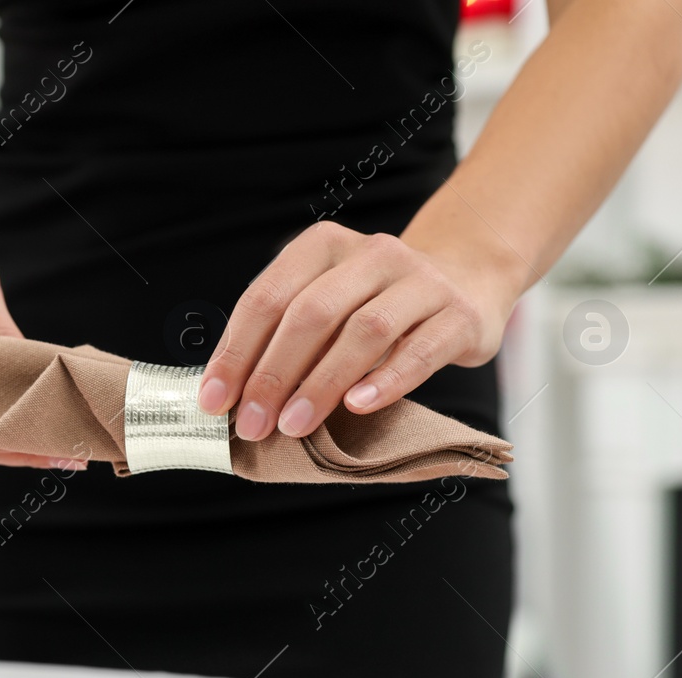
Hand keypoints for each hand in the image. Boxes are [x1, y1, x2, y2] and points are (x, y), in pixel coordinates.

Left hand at [196, 221, 517, 440]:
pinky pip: (419, 351)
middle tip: (252, 424)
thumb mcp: (327, 306)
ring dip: (321, 383)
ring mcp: (421, 281)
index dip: (236, 352)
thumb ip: (282, 338)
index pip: (268, 297)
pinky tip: (357, 406)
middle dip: (274, 374)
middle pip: (312, 313)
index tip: (214, 401)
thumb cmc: (374, 306)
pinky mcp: (459, 316)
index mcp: (324, 247)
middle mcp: (374, 254)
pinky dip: (385, 380)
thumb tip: (228, 397)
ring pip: (363, 331)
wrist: (467, 281)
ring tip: (293, 426)